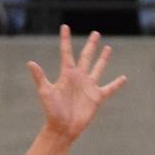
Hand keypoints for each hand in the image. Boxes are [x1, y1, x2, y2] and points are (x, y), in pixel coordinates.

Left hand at [28, 26, 126, 142]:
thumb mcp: (46, 92)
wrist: (63, 128)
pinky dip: (116, 84)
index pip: (66, 53)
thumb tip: (30, 63)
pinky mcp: (96, 98)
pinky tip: (123, 78)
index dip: (65, 40)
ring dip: (103, 59)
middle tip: (95, 33)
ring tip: (108, 48)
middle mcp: (79, 78)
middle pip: (86, 56)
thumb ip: (40, 77)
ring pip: (98, 68)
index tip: (65, 26)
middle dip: (91, 45)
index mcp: (67, 74)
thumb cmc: (52, 111)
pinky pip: (109, 89)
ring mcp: (89, 87)